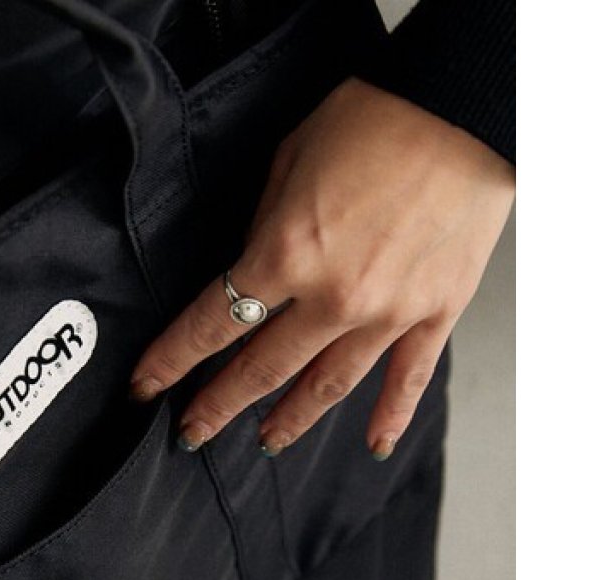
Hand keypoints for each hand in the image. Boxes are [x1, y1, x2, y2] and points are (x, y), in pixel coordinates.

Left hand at [128, 76, 515, 459]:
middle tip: (191, 433)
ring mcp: (387, 313)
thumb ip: (264, 229)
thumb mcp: (289, 162)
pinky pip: (408, 379)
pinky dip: (391, 417)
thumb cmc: (375, 118)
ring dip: (289, 420)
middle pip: (260, 370)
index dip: (171, 362)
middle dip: (218, 406)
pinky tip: (373, 447)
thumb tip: (251, 272)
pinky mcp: (435, 312)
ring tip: (264, 444)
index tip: (145, 387)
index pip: (210, 326)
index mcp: (286, 254)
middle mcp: (333, 298)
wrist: (465, 101)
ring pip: (326, 388)